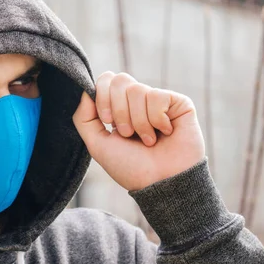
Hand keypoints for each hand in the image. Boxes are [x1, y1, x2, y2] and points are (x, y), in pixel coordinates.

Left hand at [73, 72, 204, 190]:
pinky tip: (165, 133)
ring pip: (137, 90)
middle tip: (127, 134)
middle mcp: (138, 101)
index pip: (106, 80)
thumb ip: (84, 118)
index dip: (102, 98)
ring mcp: (159, 101)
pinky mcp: (179, 103)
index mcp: (119, 107)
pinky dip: (156, 120)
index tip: (108, 122)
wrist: (160, 183)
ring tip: (147, 141)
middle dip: (119, 111)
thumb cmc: (130, 167)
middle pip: (120, 80)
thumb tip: (87, 91)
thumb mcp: (97, 145)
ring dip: (138, 122)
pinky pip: (157, 96)